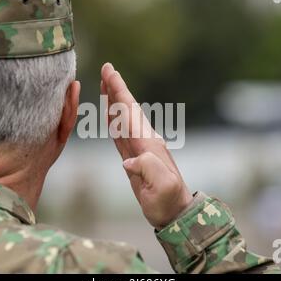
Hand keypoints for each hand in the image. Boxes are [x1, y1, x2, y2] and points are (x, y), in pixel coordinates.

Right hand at [101, 63, 192, 229]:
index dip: (119, 92)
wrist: (174, 212)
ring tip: (105, 85)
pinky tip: (110, 113)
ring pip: (123, 118)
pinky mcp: (134, 157)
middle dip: (116, 89)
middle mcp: (144, 141)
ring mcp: (139, 148)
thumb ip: (148, 168)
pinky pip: (121, 134)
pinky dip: (114, 120)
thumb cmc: (168, 200)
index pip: (130, 112)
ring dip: (114, 101)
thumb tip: (129, 161)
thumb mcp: (162, 186)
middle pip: (127, 109)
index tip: (110, 72)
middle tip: (106, 69)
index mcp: (148, 143)